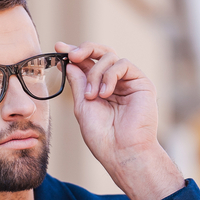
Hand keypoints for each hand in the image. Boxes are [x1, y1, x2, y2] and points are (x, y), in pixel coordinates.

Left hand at [55, 41, 182, 199]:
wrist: (121, 151)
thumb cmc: (101, 136)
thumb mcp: (82, 106)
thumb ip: (78, 83)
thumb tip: (70, 63)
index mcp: (99, 88)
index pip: (87, 63)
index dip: (74, 53)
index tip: (58, 48)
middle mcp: (115, 82)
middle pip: (101, 52)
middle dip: (84, 50)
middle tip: (72, 55)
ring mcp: (129, 82)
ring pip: (110, 57)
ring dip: (96, 73)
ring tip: (92, 96)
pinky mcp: (142, 83)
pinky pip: (123, 64)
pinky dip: (110, 76)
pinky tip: (105, 94)